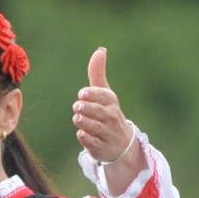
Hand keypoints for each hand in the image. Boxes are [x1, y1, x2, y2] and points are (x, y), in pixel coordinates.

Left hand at [72, 48, 136, 165]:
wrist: (121, 143)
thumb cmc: (108, 112)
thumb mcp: (105, 93)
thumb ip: (98, 73)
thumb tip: (100, 50)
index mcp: (111, 102)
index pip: (104, 96)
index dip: (93, 95)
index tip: (82, 93)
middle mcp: (111, 117)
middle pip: (99, 112)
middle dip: (89, 109)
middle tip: (78, 105)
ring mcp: (107, 133)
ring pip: (96, 128)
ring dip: (86, 123)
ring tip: (77, 118)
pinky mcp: (100, 147)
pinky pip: (94, 144)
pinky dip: (88, 140)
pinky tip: (81, 135)